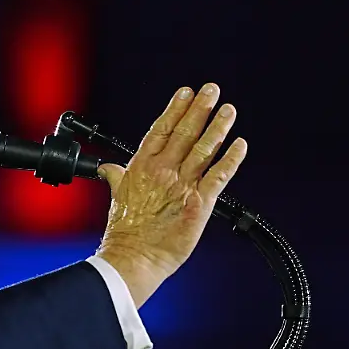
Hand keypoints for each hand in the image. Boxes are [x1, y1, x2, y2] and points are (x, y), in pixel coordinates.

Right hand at [96, 83, 246, 305]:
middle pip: (184, 133)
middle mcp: (162, 171)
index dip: (175, 109)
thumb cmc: (124, 232)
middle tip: (212, 90)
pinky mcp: (199, 203)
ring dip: (218, 127)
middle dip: (200, 109)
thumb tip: (108, 168)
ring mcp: (182, 185)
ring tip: (229, 110)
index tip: (185, 92)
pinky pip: (219, 176)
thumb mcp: (117, 197)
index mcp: (141, 167)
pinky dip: (231, 159)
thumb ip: (117, 177)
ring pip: (204, 149)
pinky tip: (240, 144)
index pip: (161, 130)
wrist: (134, 258)